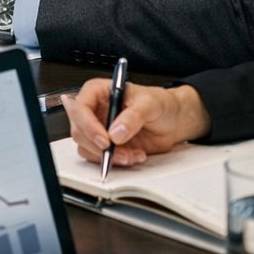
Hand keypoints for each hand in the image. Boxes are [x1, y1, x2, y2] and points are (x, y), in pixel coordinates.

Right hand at [63, 80, 210, 167]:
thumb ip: (133, 117)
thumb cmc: (161, 104)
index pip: (80, 108)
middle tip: (118, 152)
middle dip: (99, 146)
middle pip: (79, 131)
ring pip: (86, 147)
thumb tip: (116, 133)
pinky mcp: (105, 145)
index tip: (105, 140)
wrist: (173, 120)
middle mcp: (94, 110)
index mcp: (98, 92)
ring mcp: (98, 129)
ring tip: (131, 154)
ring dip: (108, 156)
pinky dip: (115, 162)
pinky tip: (133, 156)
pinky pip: (99, 158)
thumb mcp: (150, 104)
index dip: (88, 126)